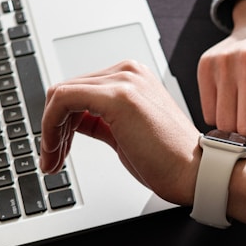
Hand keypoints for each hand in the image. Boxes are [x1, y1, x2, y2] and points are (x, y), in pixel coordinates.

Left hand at [40, 60, 200, 205]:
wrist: (195, 172)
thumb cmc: (169, 159)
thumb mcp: (125, 133)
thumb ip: (99, 121)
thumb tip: (70, 122)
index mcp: (134, 78)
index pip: (80, 89)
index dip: (60, 120)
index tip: (57, 147)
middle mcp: (129, 72)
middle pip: (67, 90)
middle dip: (52, 127)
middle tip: (51, 158)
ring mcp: (125, 80)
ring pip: (60, 94)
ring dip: (49, 130)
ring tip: (54, 159)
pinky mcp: (118, 96)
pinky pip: (63, 100)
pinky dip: (50, 126)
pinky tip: (57, 149)